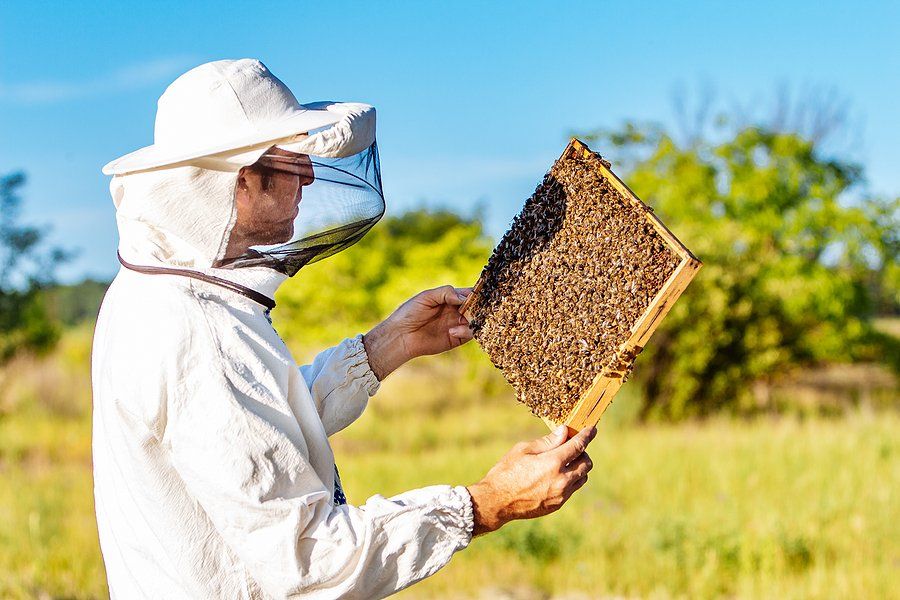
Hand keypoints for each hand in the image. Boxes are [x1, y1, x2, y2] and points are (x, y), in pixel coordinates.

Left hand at [363, 285, 473, 379]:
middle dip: (478, 307)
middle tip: (474, 308)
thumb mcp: (426, 297)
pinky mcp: (457, 338)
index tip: (479, 294)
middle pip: (477, 307)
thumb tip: (464, 297)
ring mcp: (458, 324)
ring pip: (477, 320)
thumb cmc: (410, 313)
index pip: (469, 293)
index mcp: (450, 298)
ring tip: (463, 320)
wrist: (401, 335)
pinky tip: (452, 331)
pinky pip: (470, 334)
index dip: (476, 293)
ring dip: (474, 319)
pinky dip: (466, 331)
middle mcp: (456, 310)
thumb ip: (445, 293)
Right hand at [466, 425, 595, 535]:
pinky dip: (570, 480)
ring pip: (582, 477)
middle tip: (572, 447)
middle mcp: (561, 480)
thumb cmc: (507, 471)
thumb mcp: (523, 450)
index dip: (587, 435)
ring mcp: (561, 494)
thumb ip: (547, 442)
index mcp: (553, 462)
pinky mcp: (557, 504)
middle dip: (583, 452)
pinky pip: (572, 489)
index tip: (592, 429)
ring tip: (564, 462)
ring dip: (578, 467)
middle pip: (586, 463)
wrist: (497, 501)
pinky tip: (555, 476)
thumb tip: (564, 432)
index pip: (578, 446)